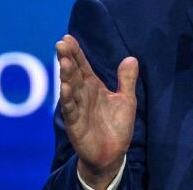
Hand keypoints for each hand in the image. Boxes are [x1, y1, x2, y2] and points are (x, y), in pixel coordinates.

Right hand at [56, 34, 137, 188]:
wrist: (112, 155)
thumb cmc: (116, 126)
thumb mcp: (126, 100)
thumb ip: (127, 80)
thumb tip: (131, 58)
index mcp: (93, 87)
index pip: (83, 66)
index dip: (76, 52)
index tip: (67, 38)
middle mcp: (83, 95)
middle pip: (74, 74)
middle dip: (68, 59)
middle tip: (61, 43)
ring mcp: (77, 109)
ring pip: (70, 89)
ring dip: (66, 76)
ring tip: (64, 61)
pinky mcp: (76, 125)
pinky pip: (71, 110)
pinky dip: (68, 99)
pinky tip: (65, 88)